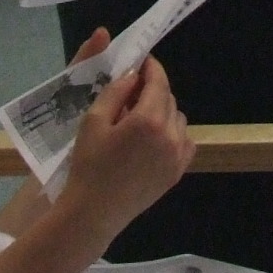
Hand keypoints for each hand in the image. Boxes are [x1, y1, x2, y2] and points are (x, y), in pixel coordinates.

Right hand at [61, 57, 192, 231]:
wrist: (94, 211)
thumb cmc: (88, 164)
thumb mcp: (93, 120)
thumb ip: (116, 92)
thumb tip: (133, 75)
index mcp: (148, 120)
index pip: (158, 82)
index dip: (151, 68)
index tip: (143, 60)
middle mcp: (170, 135)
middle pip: (169, 99)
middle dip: (154, 90)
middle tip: (133, 91)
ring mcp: (178, 155)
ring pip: (178, 119)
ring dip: (163, 111)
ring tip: (140, 117)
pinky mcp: (178, 172)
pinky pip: (184, 141)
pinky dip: (173, 133)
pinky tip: (155, 138)